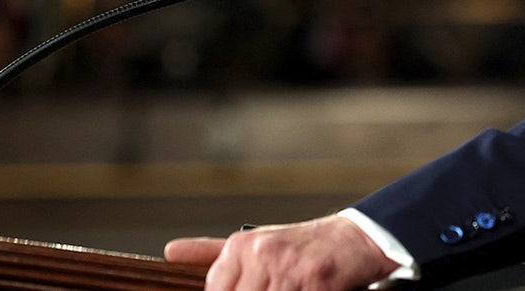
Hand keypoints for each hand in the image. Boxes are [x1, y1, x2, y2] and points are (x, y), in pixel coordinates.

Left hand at [164, 214, 399, 289]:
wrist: (354, 239)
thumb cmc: (301, 245)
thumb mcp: (255, 243)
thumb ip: (210, 252)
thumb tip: (169, 252)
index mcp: (241, 246)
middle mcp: (260, 254)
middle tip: (272, 290)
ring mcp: (287, 269)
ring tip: (287, 290)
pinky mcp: (314, 282)